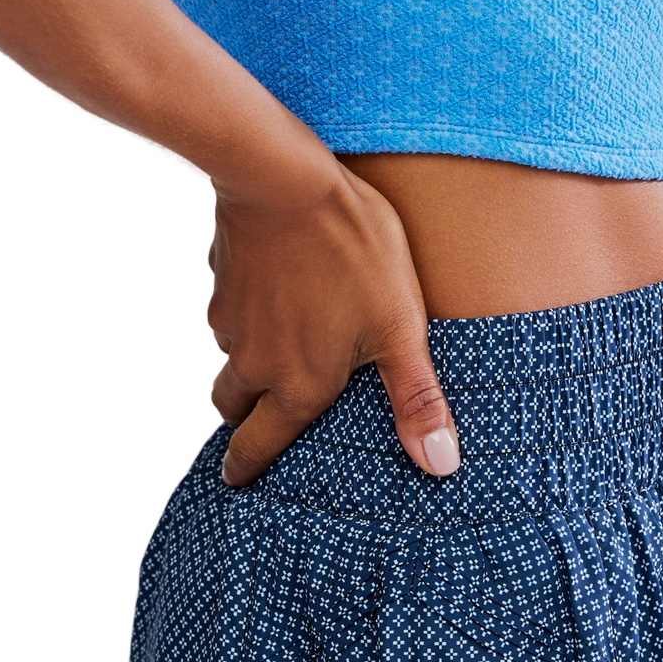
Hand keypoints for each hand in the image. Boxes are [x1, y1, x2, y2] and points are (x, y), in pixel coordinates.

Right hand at [208, 165, 459, 487]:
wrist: (285, 180)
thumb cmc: (352, 254)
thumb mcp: (400, 329)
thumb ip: (416, 399)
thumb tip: (441, 466)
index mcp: (297, 386)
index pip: (257, 446)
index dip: (246, 468)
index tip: (234, 481)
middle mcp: (255, 362)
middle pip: (233, 407)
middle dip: (242, 420)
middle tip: (252, 423)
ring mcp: (231, 320)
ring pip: (230, 355)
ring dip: (246, 362)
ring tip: (273, 350)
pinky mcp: (221, 279)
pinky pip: (229, 308)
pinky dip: (245, 312)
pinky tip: (272, 290)